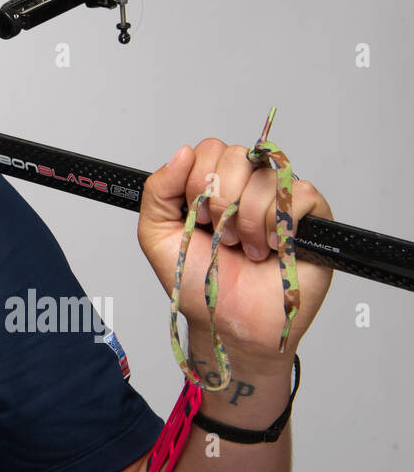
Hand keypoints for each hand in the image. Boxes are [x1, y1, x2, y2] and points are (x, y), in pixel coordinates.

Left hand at [138, 137, 334, 368]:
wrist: (229, 323)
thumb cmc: (197, 282)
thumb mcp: (157, 234)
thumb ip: (158, 190)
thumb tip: (183, 151)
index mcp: (214, 183)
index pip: (210, 148)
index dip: (198, 182)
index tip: (197, 217)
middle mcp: (248, 184)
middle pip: (238, 155)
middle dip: (222, 201)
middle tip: (223, 236)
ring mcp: (280, 197)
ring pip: (266, 176)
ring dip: (248, 221)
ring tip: (246, 249)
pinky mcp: (312, 216)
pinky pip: (301, 193)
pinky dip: (279, 225)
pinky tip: (272, 249)